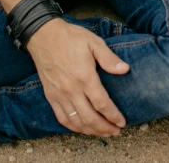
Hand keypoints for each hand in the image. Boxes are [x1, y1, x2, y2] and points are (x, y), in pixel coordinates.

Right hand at [26, 19, 129, 136]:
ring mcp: (59, 94)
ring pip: (76, 121)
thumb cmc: (71, 37)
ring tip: (103, 133)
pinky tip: (82, 129)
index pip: (101, 103)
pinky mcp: (50, 96)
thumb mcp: (94, 42)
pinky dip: (73, 127)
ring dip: (91, 131)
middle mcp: (71, 89)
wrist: (43, 36)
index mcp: (84, 76)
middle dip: (104, 128)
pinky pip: (61, 118)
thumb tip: (125, 70)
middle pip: (89, 117)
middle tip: (116, 131)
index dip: (113, 115)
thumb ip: (109, 59)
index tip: (122, 122)